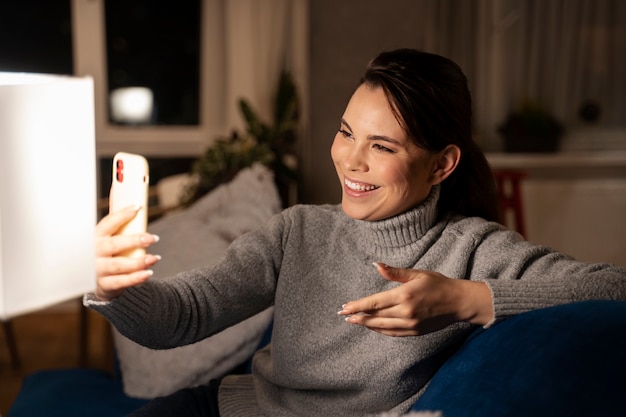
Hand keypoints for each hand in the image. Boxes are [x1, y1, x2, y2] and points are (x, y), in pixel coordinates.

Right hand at [95, 206, 160, 300]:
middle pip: (113, 245)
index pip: (107, 224)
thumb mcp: (106, 235)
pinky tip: (148, 273)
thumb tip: (118, 184)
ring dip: (138, 262)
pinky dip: (135, 278)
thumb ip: (115, 216)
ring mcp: (97, 270)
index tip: (137, 208)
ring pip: (118, 266)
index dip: (122, 215)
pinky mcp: (104, 285)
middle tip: (153, 238)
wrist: (93, 280)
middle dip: (134, 241)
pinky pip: (121, 282)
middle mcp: (94, 253)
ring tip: (155, 258)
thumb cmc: (104, 252)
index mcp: (95, 237)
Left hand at [338, 262, 493, 335]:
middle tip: (343, 314)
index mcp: (404, 295)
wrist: (458, 302)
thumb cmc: (438, 284)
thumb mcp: (416, 274)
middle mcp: (405, 312)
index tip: (344, 307)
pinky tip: (372, 326)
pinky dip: (380, 330)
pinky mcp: (415, 332)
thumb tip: (376, 265)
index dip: (357, 306)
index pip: (374, 303)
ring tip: (353, 321)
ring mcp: (410, 324)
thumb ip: (394, 272)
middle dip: (357, 316)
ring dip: (366, 324)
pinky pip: (392, 333)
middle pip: (375, 316)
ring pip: (382, 327)